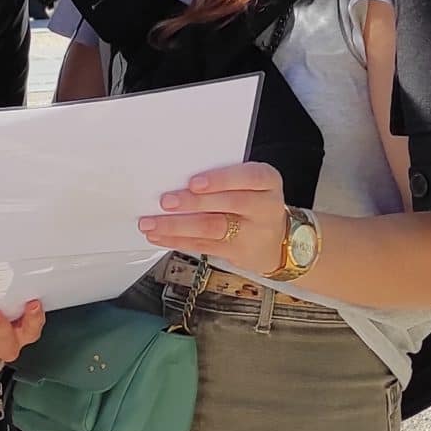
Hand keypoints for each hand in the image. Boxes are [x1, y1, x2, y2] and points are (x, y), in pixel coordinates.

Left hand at [139, 162, 289, 281]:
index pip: (247, 177)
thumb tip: (179, 177)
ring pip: (212, 228)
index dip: (220, 180)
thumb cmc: (256, 203)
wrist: (278, 240)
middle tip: (166, 201)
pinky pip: (203, 246)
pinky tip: (160, 236)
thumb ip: (224, 178)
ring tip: (152, 223)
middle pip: (227, 204)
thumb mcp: (251, 183)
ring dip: (177, 226)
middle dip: (192, 203)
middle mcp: (264, 207)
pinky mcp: (236, 252)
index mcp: (267, 181)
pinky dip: (177, 241)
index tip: (194, 182)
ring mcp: (251, 232)